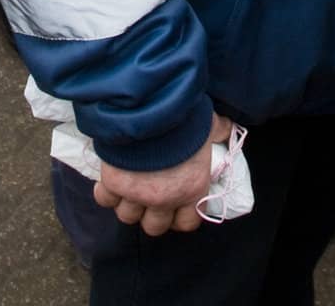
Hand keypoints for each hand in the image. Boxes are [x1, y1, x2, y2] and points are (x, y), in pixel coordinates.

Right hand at [94, 112, 231, 236]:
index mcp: (191, 189)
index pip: (187, 222)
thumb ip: (218, 130)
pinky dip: (106, 192)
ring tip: (130, 187)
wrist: (151, 107)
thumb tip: (229, 127)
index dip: (181, 215)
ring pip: (128, 216)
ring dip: (129, 204)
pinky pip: (105, 199)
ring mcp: (137, 194)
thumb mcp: (208, 123)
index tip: (177, 204)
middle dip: (152, 214)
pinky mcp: (114, 182)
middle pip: (154, 227)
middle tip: (150, 197)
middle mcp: (164, 198)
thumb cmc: (184, 117)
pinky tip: (111, 180)